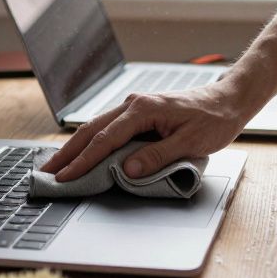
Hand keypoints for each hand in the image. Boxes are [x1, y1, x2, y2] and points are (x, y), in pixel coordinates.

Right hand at [40, 81, 257, 181]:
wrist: (228, 100)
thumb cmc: (214, 120)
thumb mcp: (190, 143)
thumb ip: (157, 157)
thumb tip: (127, 170)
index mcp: (143, 110)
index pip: (105, 140)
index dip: (83, 162)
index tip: (66, 177)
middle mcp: (133, 104)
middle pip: (91, 130)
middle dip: (68, 153)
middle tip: (48, 172)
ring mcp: (134, 106)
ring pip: (96, 127)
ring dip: (76, 147)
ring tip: (58, 165)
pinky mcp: (138, 112)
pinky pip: (108, 127)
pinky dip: (91, 141)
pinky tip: (83, 152)